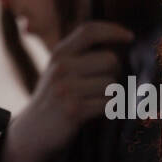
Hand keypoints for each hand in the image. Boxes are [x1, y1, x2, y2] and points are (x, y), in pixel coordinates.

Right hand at [0, 21, 132, 161]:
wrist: (31, 132)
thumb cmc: (54, 98)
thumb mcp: (60, 70)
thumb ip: (81, 55)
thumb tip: (119, 45)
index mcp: (59, 54)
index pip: (90, 31)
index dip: (113, 30)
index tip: (130, 36)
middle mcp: (62, 67)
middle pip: (110, 59)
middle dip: (114, 73)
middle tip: (101, 86)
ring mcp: (66, 89)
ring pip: (112, 83)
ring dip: (109, 95)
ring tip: (91, 101)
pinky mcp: (74, 110)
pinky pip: (108, 103)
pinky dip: (107, 109)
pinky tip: (92, 112)